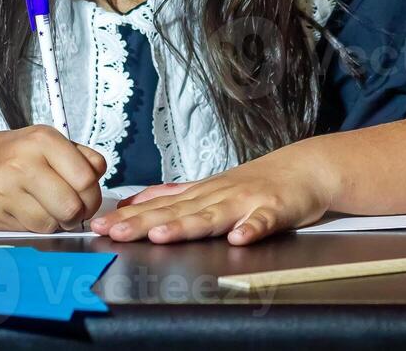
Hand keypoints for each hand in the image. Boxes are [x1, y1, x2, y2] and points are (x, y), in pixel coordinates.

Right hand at [0, 125, 105, 233]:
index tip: (87, 198)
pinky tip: (27, 212)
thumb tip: (99, 174)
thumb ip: (79, 156)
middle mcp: (23, 161)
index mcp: (43, 139)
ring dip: (56, 223)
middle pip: (71, 205)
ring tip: (48, 210)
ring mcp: (5, 188)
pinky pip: (30, 231)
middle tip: (72, 211)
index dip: (93, 195)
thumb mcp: (45, 142)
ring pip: (51, 223)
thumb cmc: (10, 156)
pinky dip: (35, 227)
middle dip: (78, 214)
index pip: (86, 178)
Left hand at [88, 143, 335, 244]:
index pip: (159, 207)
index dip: (129, 217)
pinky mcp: (274, 210)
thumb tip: (137, 200)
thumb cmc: (259, 182)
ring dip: (186, 225)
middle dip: (143, 223)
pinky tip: (239, 238)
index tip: (100, 225)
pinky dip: (251, 229)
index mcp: (202, 194)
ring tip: (161, 235)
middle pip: (176, 212)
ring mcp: (246, 202)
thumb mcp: (212, 186)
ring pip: (212, 215)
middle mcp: (218, 196)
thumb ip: (176, 195)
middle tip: (113, 232)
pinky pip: (262, 222)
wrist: (305, 168)